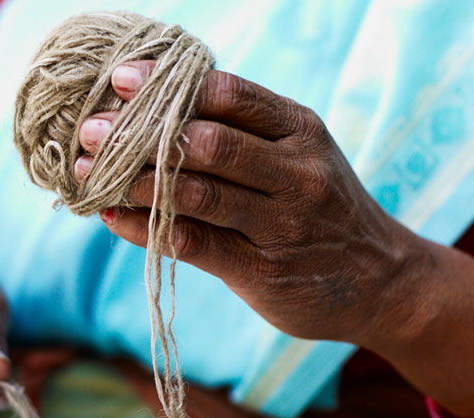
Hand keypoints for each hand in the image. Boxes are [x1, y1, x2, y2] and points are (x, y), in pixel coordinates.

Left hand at [75, 61, 430, 347]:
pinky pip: (192, 242)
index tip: (122, 81)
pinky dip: (145, 228)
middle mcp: (295, 172)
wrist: (382, 282)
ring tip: (90, 173)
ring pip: (194, 192)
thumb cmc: (322, 209)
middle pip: (206, 142)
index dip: (169, 85)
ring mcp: (281, 223)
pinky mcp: (262, 270)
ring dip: (134, 181)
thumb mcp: (300, 155)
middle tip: (92, 131)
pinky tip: (113, 218)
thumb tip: (156, 111)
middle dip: (140, 134)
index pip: (228, 94)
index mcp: (300, 130)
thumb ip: (242, 133)